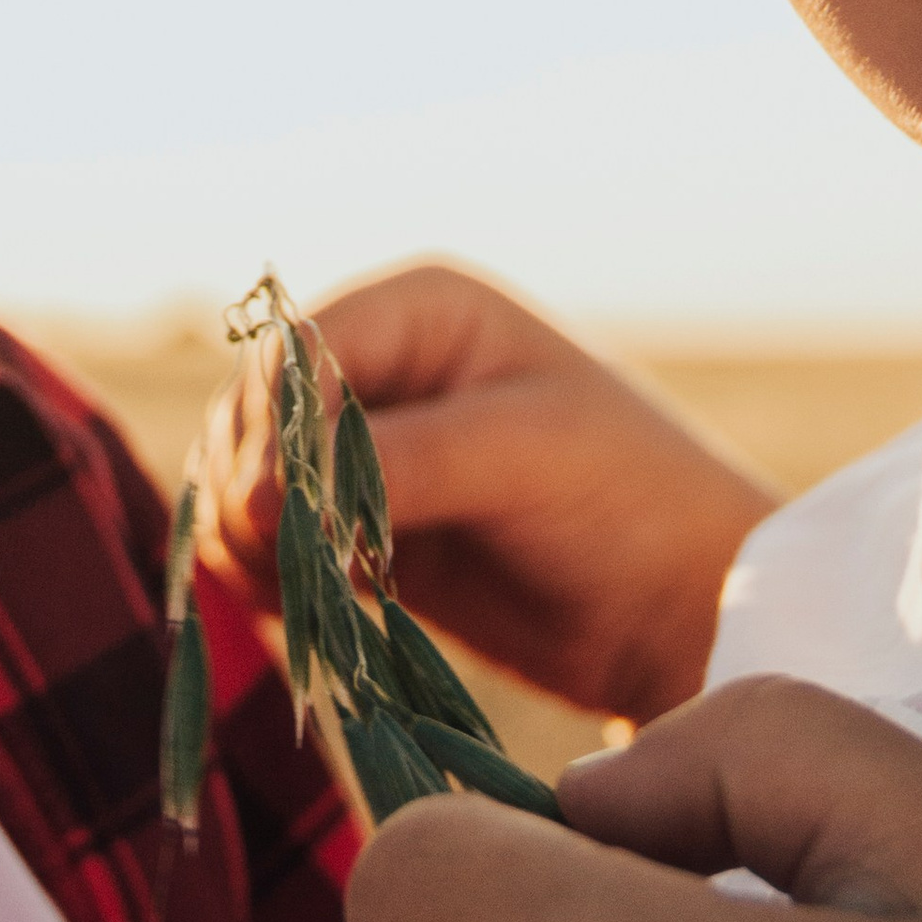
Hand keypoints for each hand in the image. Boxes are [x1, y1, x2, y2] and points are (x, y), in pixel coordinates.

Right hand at [193, 263, 775, 719]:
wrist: (681, 612)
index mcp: (421, 309)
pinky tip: (315, 607)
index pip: (292, 352)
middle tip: (301, 563)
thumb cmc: (628, 503)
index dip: (271, 429)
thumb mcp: (519, 456)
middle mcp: (380, 366)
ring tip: (316, 591)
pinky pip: (262, 544)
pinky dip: (264, 575)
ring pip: (240, 481)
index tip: (282, 512)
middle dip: (253, 489)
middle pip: (249, 415)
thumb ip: (390, 463)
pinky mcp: (355, 531)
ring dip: (250, 538)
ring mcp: (362, 452)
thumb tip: (259, 496)